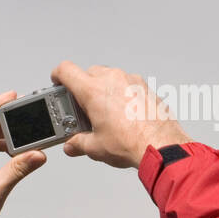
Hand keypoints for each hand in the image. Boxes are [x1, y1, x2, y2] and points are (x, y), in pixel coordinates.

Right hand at [50, 62, 190, 168]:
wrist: (162, 145)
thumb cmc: (132, 142)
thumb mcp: (96, 147)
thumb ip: (78, 143)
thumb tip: (73, 145)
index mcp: (93, 90)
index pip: (66, 70)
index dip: (58, 75)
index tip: (57, 82)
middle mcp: (112, 79)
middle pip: (88, 73)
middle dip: (82, 88)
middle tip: (82, 108)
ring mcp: (131, 80)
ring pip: (109, 77)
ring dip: (103, 90)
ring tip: (103, 113)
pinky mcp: (145, 87)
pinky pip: (127, 84)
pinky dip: (121, 94)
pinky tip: (122, 114)